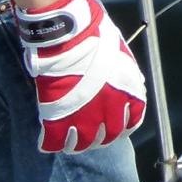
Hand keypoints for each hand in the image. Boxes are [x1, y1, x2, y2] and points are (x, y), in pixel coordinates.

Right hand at [13, 0, 146, 153]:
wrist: (71, 37)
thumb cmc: (97, 38)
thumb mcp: (122, 56)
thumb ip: (127, 75)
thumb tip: (132, 83)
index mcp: (129, 95)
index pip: (133, 122)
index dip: (124, 127)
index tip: (117, 128)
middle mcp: (111, 111)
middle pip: (108, 137)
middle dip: (100, 137)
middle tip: (90, 133)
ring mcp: (84, 117)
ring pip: (82, 144)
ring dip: (76, 143)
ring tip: (69, 139)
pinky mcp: (57, 119)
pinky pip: (54, 142)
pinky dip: (50, 143)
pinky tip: (48, 139)